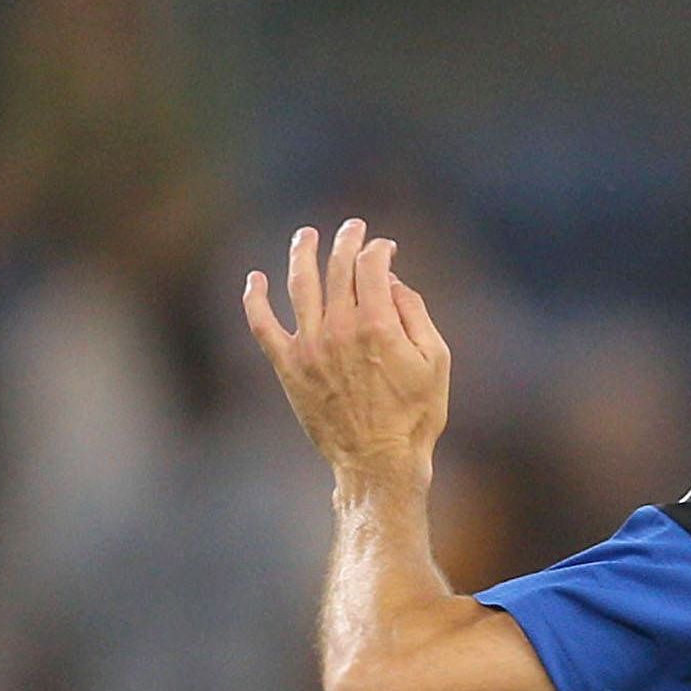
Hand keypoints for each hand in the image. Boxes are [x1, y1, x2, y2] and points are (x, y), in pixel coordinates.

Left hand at [244, 219, 451, 491]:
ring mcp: (309, 345)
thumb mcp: (436, 361)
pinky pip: (263, 324)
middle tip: (352, 228)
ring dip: (302, 253)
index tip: (385, 248)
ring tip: (306, 236)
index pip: (371, 266)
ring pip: (299, 284)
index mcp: (377, 324)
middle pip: (337, 268)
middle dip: (346, 241)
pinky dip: (255, 299)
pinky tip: (254, 279)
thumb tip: (391, 282)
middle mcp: (339, 328)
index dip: (378, 250)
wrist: (379, 461)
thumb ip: (414, 313)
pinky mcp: (288, 366)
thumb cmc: (415, 415)